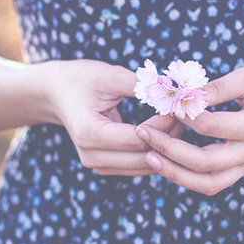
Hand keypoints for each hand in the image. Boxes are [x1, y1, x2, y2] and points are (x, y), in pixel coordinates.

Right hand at [45, 59, 184, 175]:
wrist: (56, 94)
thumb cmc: (81, 79)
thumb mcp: (108, 75)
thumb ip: (139, 84)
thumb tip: (172, 90)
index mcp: (89, 133)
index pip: (139, 138)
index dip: (164, 124)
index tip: (180, 105)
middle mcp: (92, 156)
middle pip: (145, 157)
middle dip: (170, 137)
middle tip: (187, 114)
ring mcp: (98, 166)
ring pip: (146, 166)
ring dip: (167, 147)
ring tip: (180, 120)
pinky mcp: (107, 167)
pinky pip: (140, 166)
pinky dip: (158, 151)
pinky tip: (169, 131)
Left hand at [135, 58, 243, 194]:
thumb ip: (218, 87)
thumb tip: (184, 95)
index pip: (210, 127)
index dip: (182, 115)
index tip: (163, 101)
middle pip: (205, 164)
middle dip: (169, 150)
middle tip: (142, 132)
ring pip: (208, 183)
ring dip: (175, 173)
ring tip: (148, 156)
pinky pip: (213, 181)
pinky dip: (187, 175)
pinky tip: (167, 160)